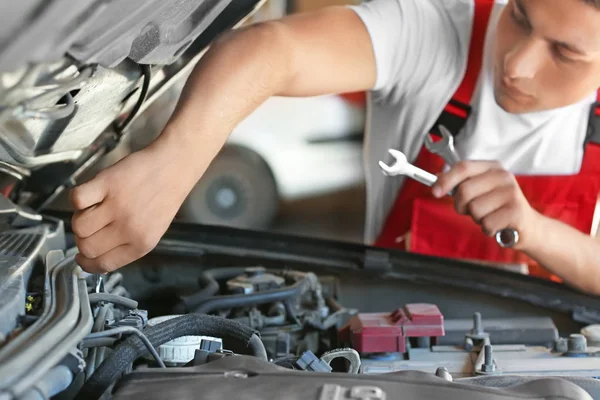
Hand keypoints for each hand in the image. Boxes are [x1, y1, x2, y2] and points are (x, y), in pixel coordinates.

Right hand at [69, 144, 196, 272]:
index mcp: (141, 244)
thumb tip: (99, 263)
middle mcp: (129, 228)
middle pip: (87, 247)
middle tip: (90, 228)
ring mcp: (117, 206)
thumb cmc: (162, 198)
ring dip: (79, 219)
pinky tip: (90, 196)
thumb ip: (127, 247)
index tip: (80, 257)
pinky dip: (77, 198)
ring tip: (92, 210)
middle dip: (82, 240)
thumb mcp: (152, 232)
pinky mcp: (107, 184)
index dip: (87, 263)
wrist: (173, 168)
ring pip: (78, 226)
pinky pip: (76, 199)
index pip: (103, 264)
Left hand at [432, 160, 540, 249]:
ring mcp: (512, 193)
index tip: (435, 192)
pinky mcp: (516, 212)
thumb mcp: (478, 191)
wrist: (528, 226)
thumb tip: (436, 178)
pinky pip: (486, 223)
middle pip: (464, 190)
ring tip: (489, 216)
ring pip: (474, 209)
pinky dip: (487, 229)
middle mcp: (503, 176)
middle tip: (472, 210)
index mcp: (492, 167)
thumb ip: (459, 183)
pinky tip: (497, 225)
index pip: (463, 167)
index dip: (446, 180)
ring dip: (477, 219)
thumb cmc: (497, 207)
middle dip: (462, 206)